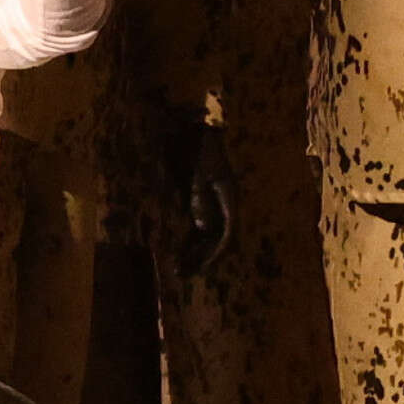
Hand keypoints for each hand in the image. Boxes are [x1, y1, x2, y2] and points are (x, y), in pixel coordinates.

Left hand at [171, 116, 235, 274]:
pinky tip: (176, 249)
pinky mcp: (199, 199)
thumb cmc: (197, 148)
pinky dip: (188, 238)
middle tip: (182, 274)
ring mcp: (212, 202)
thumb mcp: (198, 173)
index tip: (202, 269)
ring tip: (178, 267)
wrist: (193, 128)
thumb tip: (202, 227)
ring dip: (194, 251)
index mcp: (228, 198)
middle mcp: (223, 204)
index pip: (227, 234)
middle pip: (215, 239)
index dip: (215, 254)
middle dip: (201, 258)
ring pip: (206, 235)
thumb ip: (200, 199)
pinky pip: (196, 225)